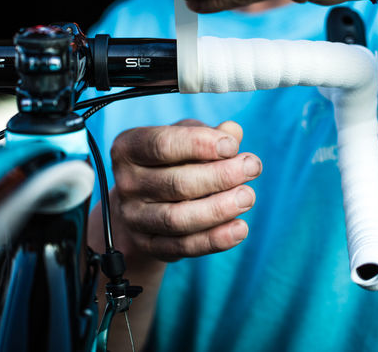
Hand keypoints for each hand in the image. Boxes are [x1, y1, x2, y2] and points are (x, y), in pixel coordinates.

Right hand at [98, 120, 260, 261]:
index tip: (232, 146)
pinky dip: (214, 240)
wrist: (144, 200)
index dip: (200, 145)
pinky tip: (240, 228)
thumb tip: (233, 131)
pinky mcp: (148, 244)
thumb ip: (207, 134)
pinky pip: (182, 247)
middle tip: (252, 168)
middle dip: (220, 176)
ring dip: (219, 209)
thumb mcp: (183, 138)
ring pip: (178, 219)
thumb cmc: (169, 160)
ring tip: (248, 196)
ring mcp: (134, 217)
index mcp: (128, 148)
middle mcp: (126, 183)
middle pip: (176, 183)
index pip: (162, 145)